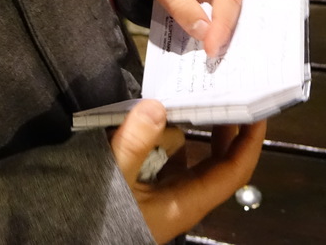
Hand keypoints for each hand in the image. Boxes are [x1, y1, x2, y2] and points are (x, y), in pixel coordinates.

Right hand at [110, 100, 265, 243]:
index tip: (258, 113)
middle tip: (225, 95)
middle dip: (220, 129)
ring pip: (180, 152)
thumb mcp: (114, 178)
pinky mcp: (141, 187)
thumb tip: (156, 107)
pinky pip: (157, 155)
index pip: (233, 172)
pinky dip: (153, 135)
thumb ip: (135, 143)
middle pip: (214, 161)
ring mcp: (159, 192)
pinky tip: (139, 117)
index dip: (249, 143)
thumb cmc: (98, 217)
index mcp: (185, 203)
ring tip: (170, 97)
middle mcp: (179, 198)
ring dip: (175, 127)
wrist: (67, 238)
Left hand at [128, 0, 253, 57]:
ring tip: (225, 59)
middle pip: (241, 1)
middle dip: (235, 30)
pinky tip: (215, 45)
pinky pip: (226, 8)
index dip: (223, 24)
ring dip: (231, 30)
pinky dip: (221, 25)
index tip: (212, 51)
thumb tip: (204, 34)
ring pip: (238, 7)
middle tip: (229, 62)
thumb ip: (179, 4)